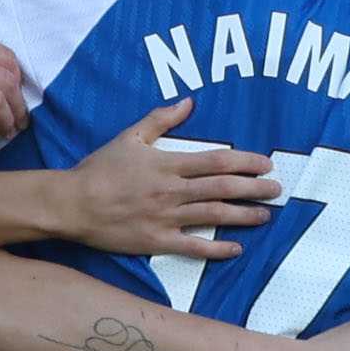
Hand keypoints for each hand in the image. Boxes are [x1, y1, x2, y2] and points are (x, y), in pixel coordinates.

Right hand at [57, 100, 279, 260]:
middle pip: (223, 188)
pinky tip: (236, 249)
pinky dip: (217, 248)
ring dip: (244, 215)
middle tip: (277, 190)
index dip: (246, 162)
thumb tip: (189, 102)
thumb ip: (161, 119)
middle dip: (255, 188)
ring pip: (214, 215)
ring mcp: (166, 218)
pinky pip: (194, 247)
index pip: (217, 161)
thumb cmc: (100, 169)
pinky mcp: (157, 242)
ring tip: (266, 215)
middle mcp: (172, 191)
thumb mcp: (129, 136)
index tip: (266, 164)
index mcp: (168, 164)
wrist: (72, 203)